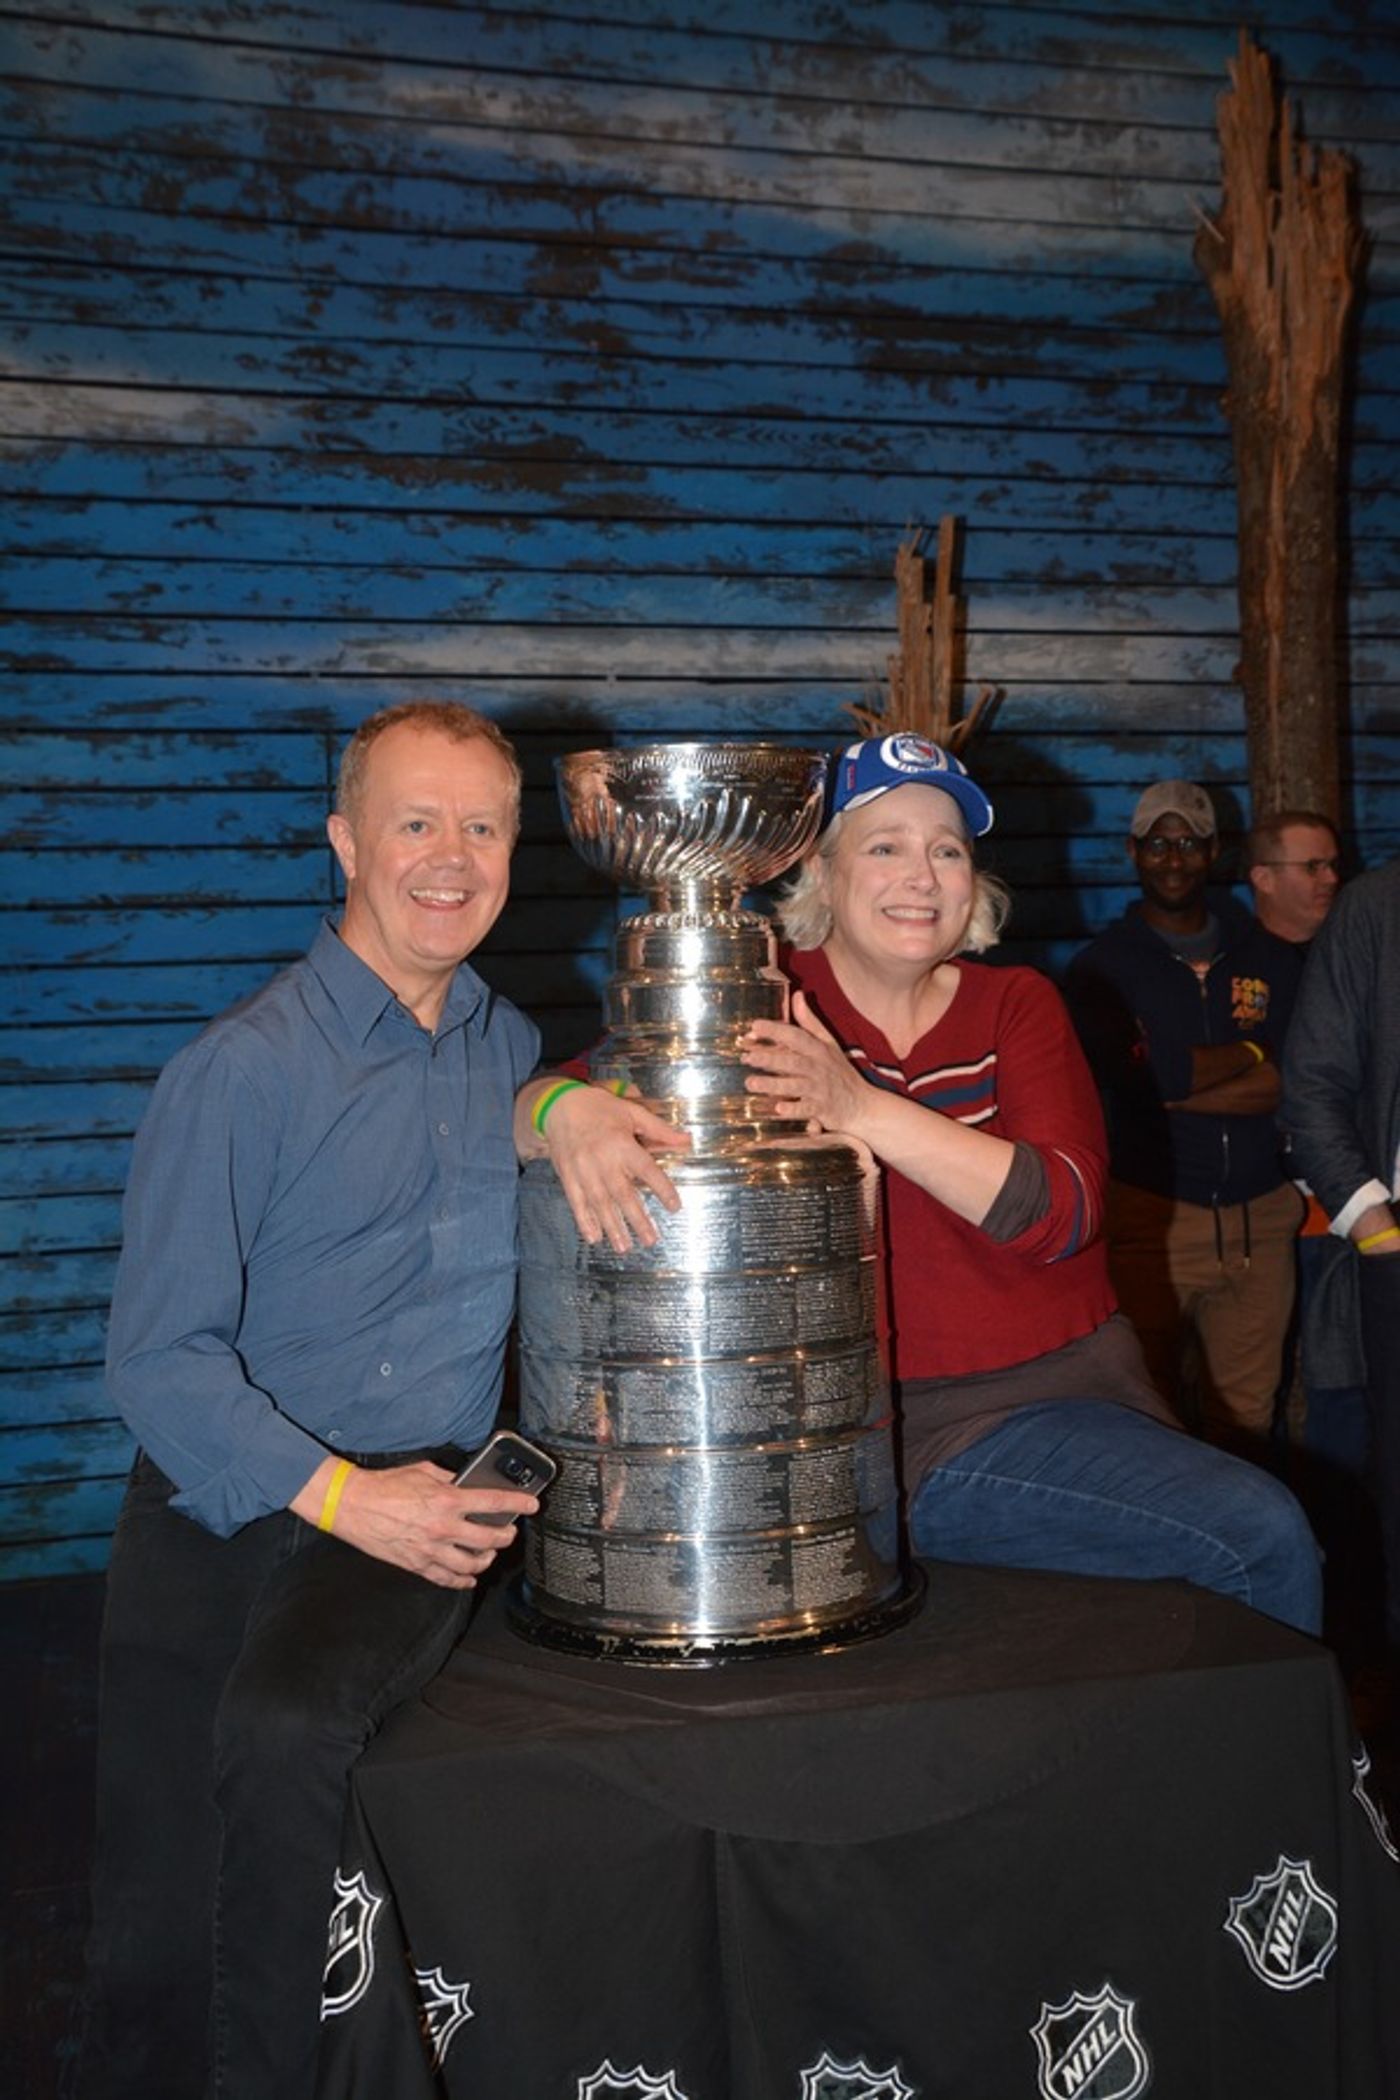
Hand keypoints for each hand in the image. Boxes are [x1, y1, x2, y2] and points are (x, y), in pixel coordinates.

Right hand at [294, 1459, 537, 1589]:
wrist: (352, 1505)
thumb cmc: (385, 1486)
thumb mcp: (424, 1471)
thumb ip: (450, 1478)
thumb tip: (468, 1483)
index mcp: (447, 1500)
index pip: (493, 1502)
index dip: (518, 1503)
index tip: (532, 1504)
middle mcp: (443, 1527)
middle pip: (489, 1538)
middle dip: (506, 1535)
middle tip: (509, 1532)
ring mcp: (430, 1550)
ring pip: (472, 1564)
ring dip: (486, 1559)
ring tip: (489, 1552)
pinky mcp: (417, 1564)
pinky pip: (447, 1579)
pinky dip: (462, 1580)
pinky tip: (468, 1577)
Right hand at [541, 1083, 687, 1252]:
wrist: (559, 1106)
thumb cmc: (599, 1108)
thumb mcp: (631, 1112)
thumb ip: (659, 1130)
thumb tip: (687, 1141)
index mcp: (622, 1144)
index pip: (647, 1170)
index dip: (662, 1189)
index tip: (674, 1207)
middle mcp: (603, 1161)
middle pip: (623, 1195)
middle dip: (637, 1220)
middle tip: (651, 1240)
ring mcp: (584, 1171)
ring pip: (600, 1204)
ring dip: (613, 1227)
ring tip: (625, 1247)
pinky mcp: (568, 1177)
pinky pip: (576, 1202)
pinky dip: (584, 1221)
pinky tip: (594, 1237)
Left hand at [741, 992, 867, 1135]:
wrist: (863, 1105)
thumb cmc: (840, 1072)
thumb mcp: (828, 1043)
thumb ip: (809, 1021)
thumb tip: (797, 994)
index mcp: (819, 1050)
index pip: (797, 1036)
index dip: (776, 1030)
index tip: (755, 1026)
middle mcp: (819, 1068)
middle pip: (793, 1061)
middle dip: (770, 1058)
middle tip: (747, 1056)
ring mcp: (820, 1090)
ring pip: (795, 1086)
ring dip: (773, 1084)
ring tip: (750, 1082)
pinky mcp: (822, 1111)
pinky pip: (806, 1110)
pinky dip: (793, 1109)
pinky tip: (777, 1108)